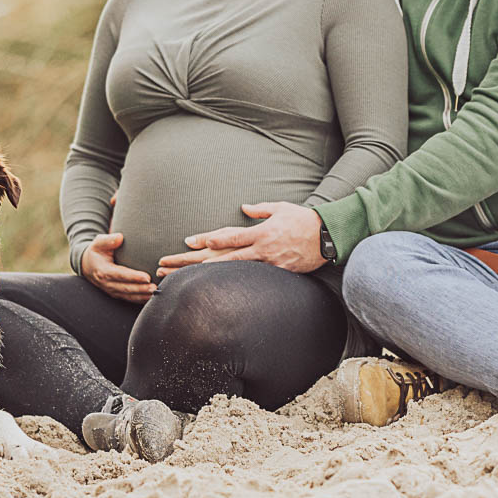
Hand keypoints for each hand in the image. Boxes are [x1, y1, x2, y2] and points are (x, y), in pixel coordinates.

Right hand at [80, 233, 154, 302]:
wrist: (87, 265)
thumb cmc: (96, 251)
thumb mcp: (98, 242)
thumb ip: (109, 240)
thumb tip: (120, 237)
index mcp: (103, 271)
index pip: (120, 275)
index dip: (134, 277)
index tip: (147, 277)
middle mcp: (107, 283)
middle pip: (126, 288)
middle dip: (141, 289)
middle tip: (155, 287)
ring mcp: (111, 290)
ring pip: (128, 295)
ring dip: (142, 295)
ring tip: (155, 293)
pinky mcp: (116, 294)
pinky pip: (129, 298)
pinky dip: (140, 299)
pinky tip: (151, 298)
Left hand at [159, 202, 325, 274]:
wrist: (328, 238)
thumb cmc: (304, 220)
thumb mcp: (280, 208)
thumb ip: (260, 209)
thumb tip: (243, 208)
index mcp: (259, 232)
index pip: (228, 236)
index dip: (208, 239)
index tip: (189, 241)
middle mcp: (260, 250)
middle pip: (221, 257)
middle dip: (193, 261)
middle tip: (169, 264)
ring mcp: (267, 265)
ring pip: (230, 272)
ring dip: (204, 275)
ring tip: (181, 279)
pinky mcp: (276, 275)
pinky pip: (251, 280)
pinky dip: (232, 285)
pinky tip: (215, 289)